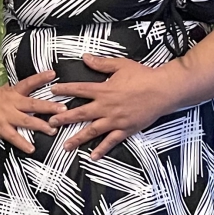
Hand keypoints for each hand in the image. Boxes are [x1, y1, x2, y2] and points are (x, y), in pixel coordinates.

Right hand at [0, 71, 57, 152]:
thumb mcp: (0, 91)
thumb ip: (13, 92)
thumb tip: (24, 89)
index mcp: (12, 93)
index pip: (29, 83)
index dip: (41, 78)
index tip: (53, 74)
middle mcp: (12, 104)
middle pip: (34, 104)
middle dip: (50, 107)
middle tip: (64, 109)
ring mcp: (7, 116)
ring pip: (28, 121)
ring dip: (41, 125)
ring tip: (53, 130)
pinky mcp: (1, 128)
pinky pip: (14, 137)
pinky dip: (23, 143)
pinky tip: (31, 148)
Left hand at [49, 54, 175, 158]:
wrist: (163, 90)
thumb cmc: (144, 76)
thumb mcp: (121, 65)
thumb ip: (101, 64)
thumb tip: (85, 58)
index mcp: (103, 90)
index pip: (79, 89)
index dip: (64, 90)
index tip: (52, 92)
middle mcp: (106, 106)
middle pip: (80, 114)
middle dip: (64, 119)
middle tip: (50, 124)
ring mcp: (115, 120)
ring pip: (92, 131)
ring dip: (77, 139)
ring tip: (65, 146)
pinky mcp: (125, 129)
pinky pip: (111, 141)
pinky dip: (101, 149)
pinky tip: (93, 156)